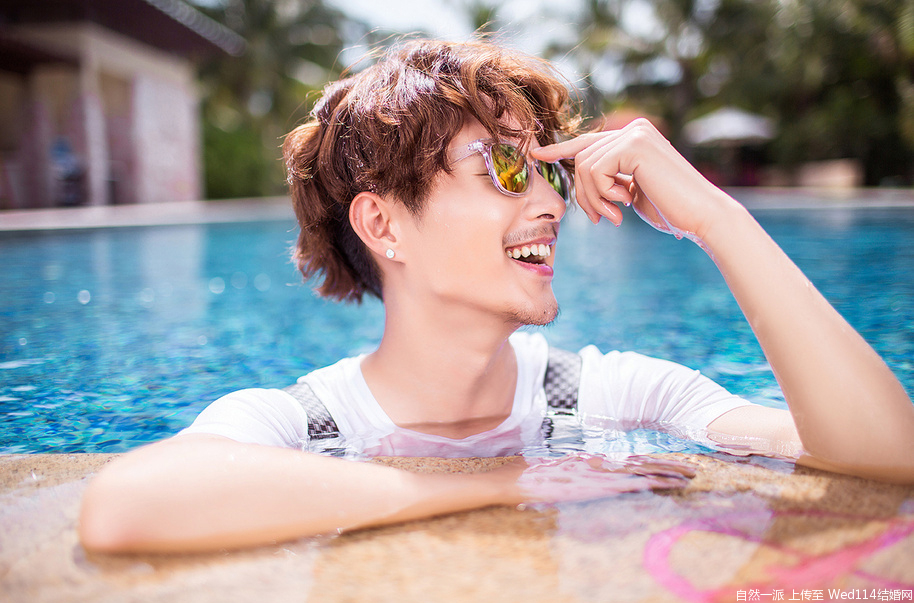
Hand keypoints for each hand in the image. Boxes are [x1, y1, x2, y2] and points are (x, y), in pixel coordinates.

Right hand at [490, 453, 694, 504]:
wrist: (513, 480)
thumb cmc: (526, 475)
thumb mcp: (551, 469)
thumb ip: (567, 469)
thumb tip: (576, 471)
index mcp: (589, 460)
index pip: (628, 461)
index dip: (651, 462)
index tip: (669, 465)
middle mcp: (598, 464)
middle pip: (642, 463)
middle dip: (669, 466)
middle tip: (692, 469)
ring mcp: (597, 474)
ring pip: (641, 471)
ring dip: (667, 473)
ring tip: (690, 476)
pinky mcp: (594, 486)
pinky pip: (629, 485)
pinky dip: (650, 483)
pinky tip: (666, 485)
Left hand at [532, 119, 737, 244]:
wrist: (701, 216)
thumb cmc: (670, 209)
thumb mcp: (632, 190)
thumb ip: (611, 178)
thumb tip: (581, 174)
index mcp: (634, 137)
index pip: (588, 142)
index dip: (561, 150)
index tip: (536, 156)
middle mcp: (634, 128)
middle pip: (581, 158)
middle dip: (584, 195)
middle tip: (602, 218)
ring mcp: (634, 134)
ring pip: (584, 167)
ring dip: (594, 199)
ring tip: (614, 214)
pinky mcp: (633, 145)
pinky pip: (594, 171)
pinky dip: (602, 194)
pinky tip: (625, 204)